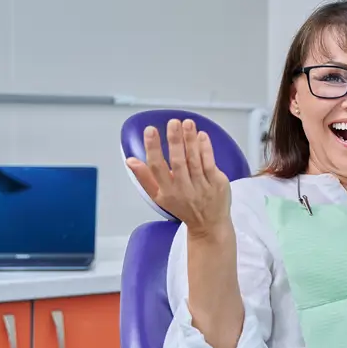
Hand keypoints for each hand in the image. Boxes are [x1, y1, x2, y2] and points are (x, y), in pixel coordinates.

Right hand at [125, 119, 230, 235]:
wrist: (208, 225)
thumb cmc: (183, 207)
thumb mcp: (159, 196)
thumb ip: (145, 177)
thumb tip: (130, 160)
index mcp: (166, 191)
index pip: (156, 167)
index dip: (152, 148)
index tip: (150, 131)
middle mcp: (183, 189)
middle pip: (177, 162)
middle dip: (174, 141)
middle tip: (172, 122)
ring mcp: (201, 186)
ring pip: (194, 160)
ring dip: (190, 140)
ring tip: (187, 123)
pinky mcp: (216, 183)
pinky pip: (210, 163)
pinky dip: (206, 149)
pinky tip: (202, 135)